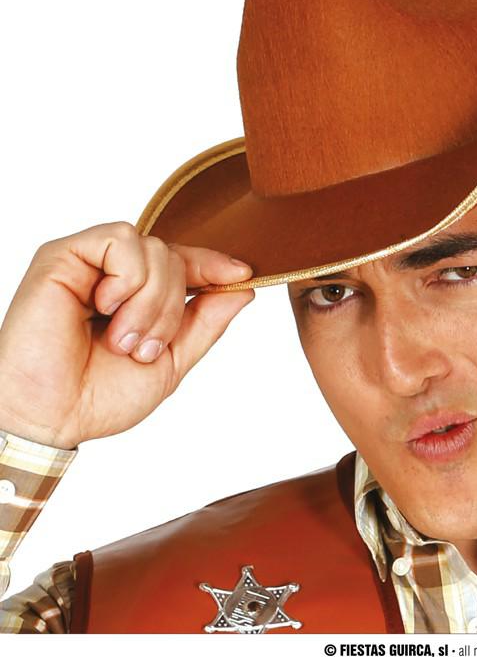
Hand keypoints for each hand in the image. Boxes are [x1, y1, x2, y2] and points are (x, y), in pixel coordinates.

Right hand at [0, 222, 254, 448]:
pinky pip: (120, 239)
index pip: (185, 264)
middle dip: (172, 308)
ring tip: (120, 338)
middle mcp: (115, 275)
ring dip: (150, 301)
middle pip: (175, 257)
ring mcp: (90, 263)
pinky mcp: (63, 255)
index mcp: (139, 297)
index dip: (214, 265)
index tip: (241, 273)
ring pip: (154, 248)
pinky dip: (126, 279)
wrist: (54, 417)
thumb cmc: (100, 395)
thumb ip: (206, 322)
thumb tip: (243, 288)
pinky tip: (103, 307)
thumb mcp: (172, 360)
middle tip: (142, 348)